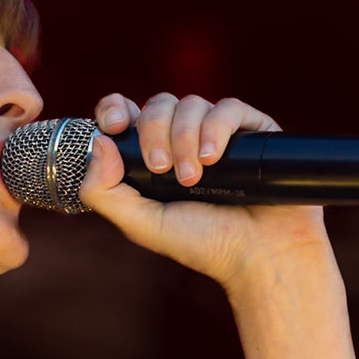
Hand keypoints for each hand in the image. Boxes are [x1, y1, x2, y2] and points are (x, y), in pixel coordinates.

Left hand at [78, 91, 331, 288]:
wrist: (260, 255)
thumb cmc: (202, 243)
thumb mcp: (141, 225)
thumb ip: (104, 191)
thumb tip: (98, 140)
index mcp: (153, 157)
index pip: (127, 113)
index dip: (115, 109)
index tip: (115, 126)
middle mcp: (184, 139)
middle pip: (158, 105)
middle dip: (155, 132)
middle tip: (162, 170)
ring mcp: (218, 133)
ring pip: (191, 103)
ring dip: (185, 138)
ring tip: (194, 178)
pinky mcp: (252, 130)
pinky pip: (228, 107)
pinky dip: (215, 128)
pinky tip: (214, 158)